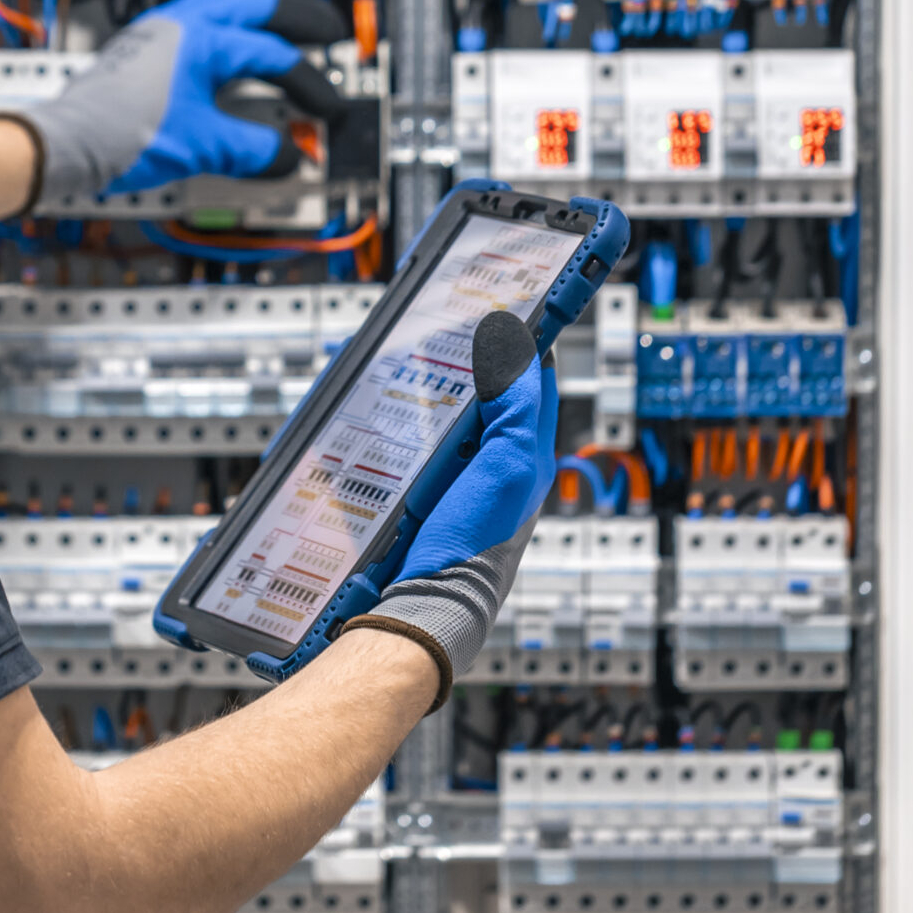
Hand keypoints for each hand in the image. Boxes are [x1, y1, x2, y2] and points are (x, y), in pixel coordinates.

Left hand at [14, 0, 347, 206]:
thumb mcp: (200, 145)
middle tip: (327, 29)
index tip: (329, 110)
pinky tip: (230, 63)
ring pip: (223, 16)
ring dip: (258, 26)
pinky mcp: (143, 57)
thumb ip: (250, 149)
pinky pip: (200, 36)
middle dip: (295, 21)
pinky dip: (228, 45)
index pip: (271, 55)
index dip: (309, 83)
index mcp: (201, 37)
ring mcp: (159, 37)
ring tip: (285, 36)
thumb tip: (284, 158)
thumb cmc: (117, 134)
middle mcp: (180, 26)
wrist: (62, 145)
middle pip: (252, 11)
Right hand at [362, 309, 557, 705]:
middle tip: (443, 327)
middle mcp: (494, 468)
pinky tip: (381, 415)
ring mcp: (455, 484)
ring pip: (445, 421)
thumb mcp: (508, 465)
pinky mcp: (420, 498)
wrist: (425, 607)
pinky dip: (403, 427)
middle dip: (468, 363)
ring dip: (429, 394)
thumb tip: (522, 348)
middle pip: (484, 398)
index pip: (531, 383)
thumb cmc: (473, 544)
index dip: (520, 343)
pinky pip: (414, 449)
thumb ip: (520, 408)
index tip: (500, 305)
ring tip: (406, 362)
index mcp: (524, 457)